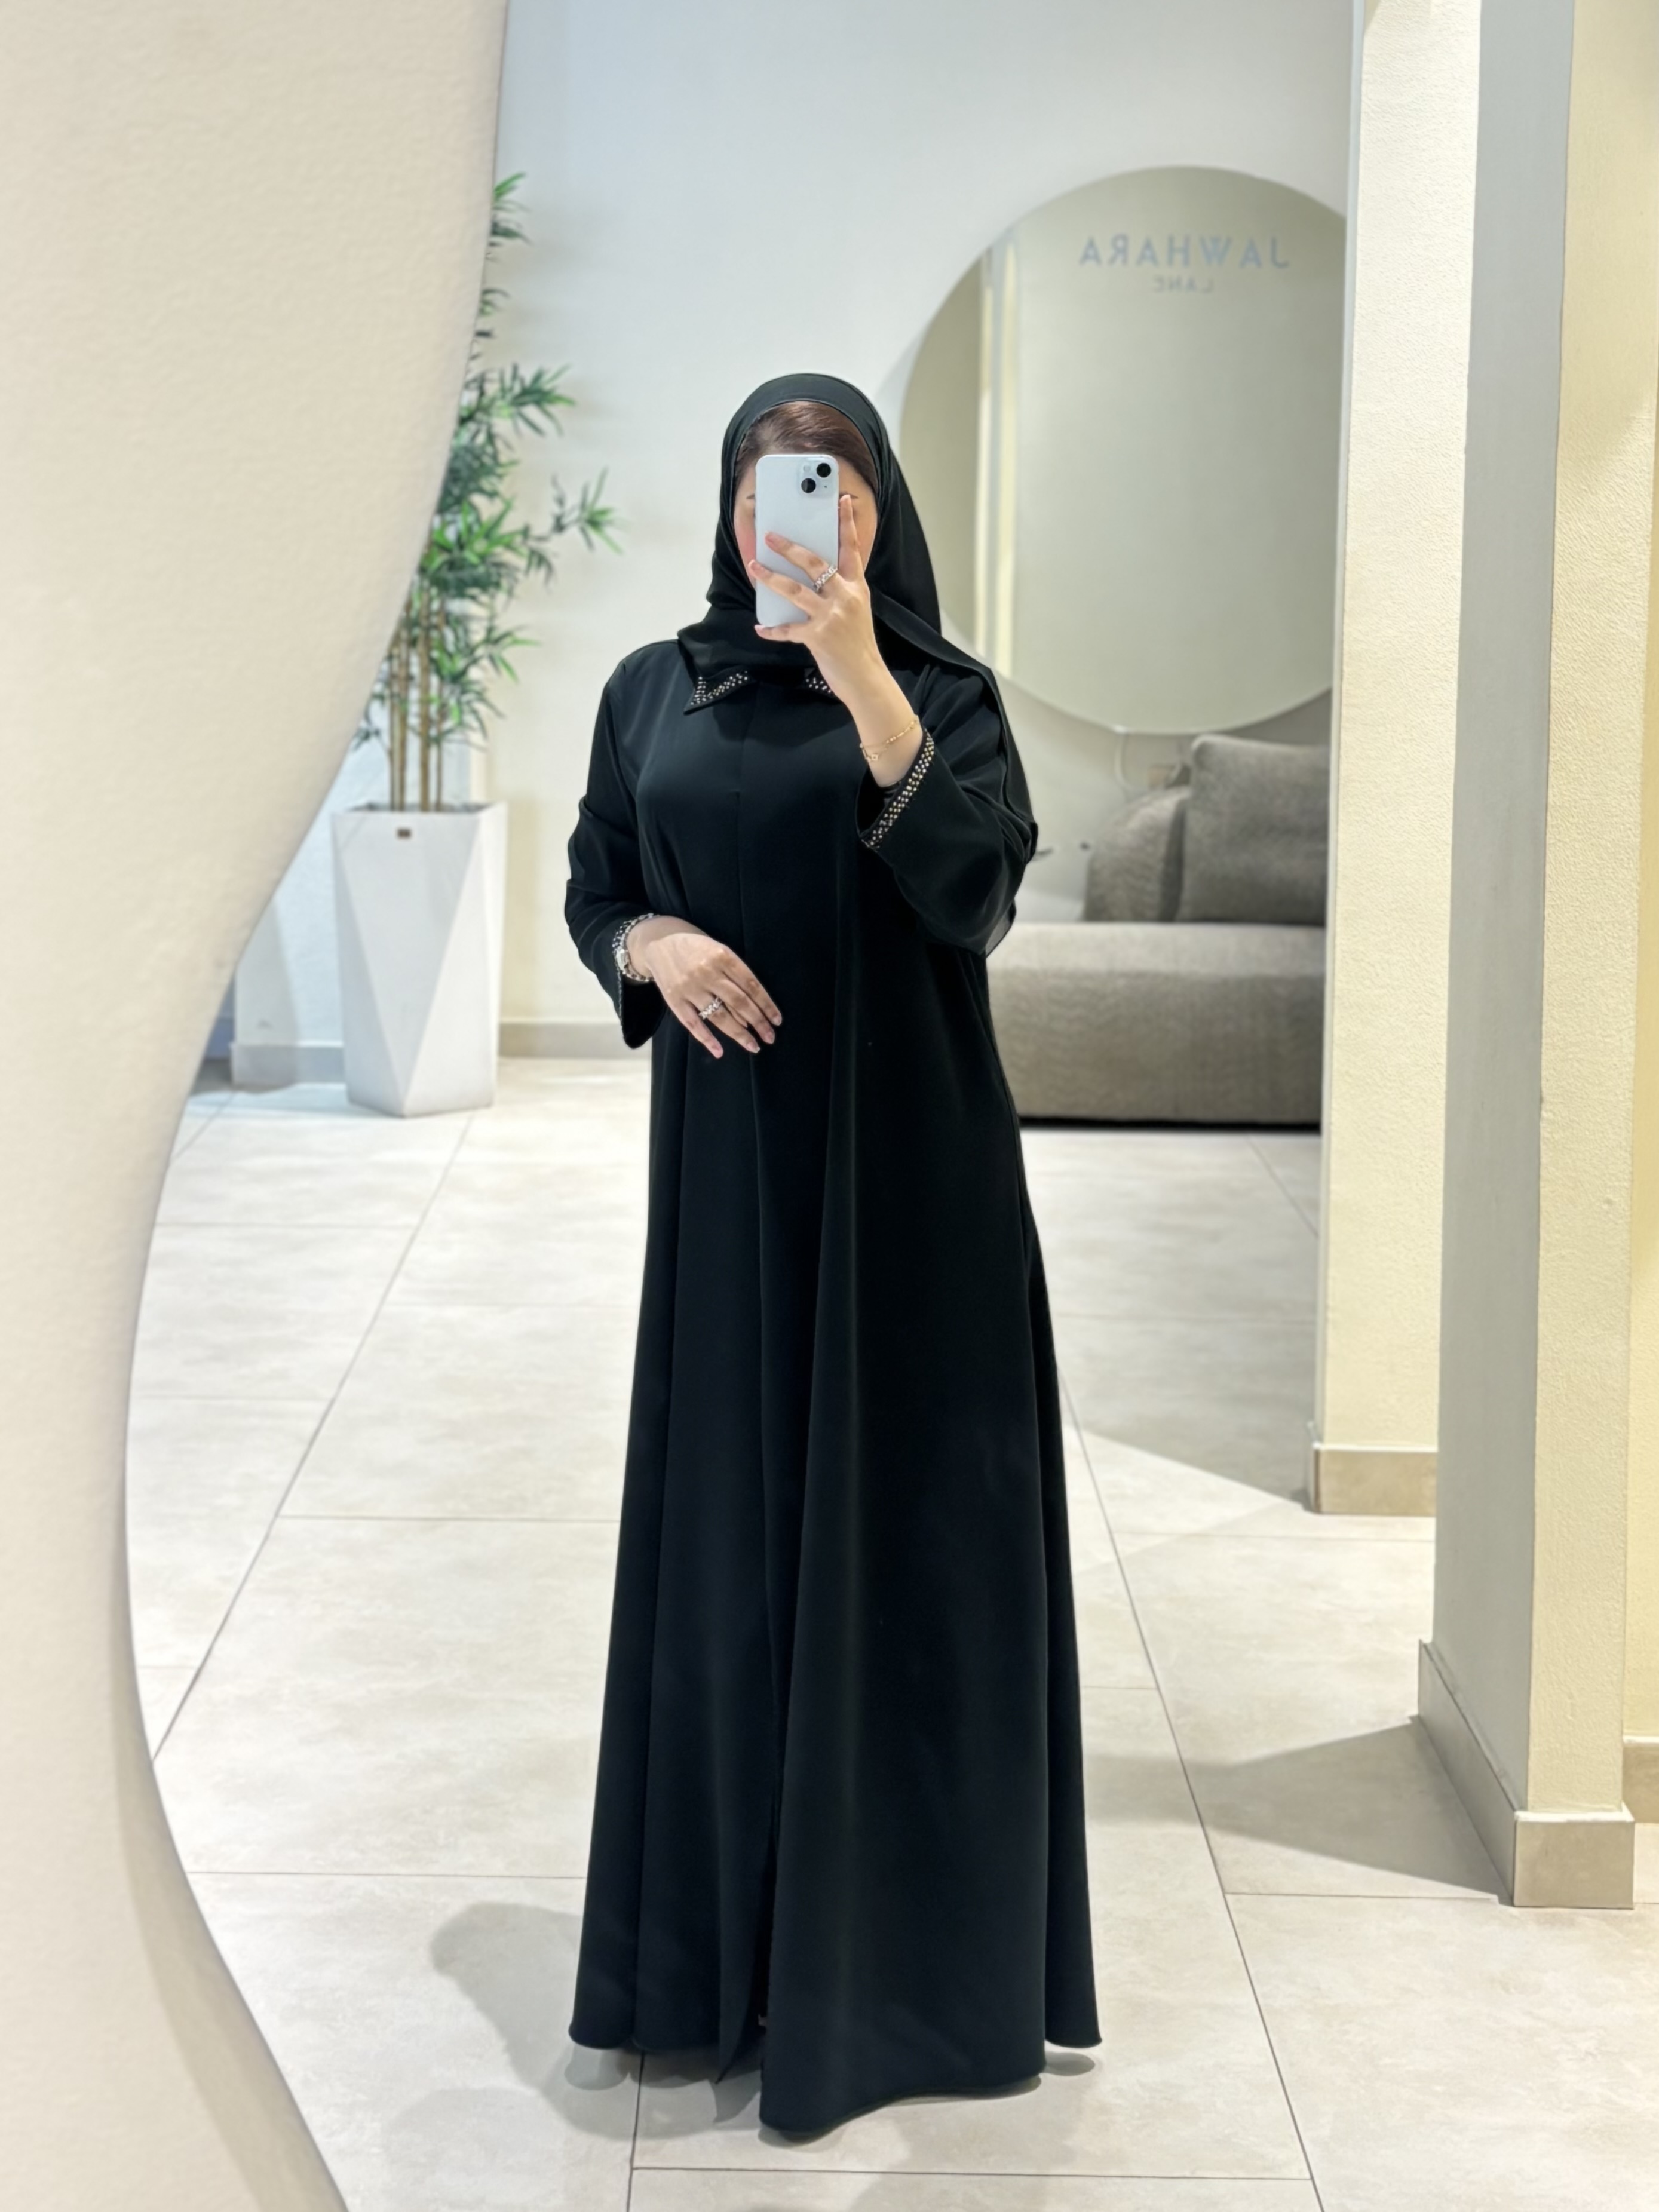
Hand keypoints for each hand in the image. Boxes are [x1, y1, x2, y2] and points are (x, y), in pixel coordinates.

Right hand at [627, 916, 780, 1059]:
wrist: (658, 940)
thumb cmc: (696, 946)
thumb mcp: (719, 949)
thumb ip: (734, 974)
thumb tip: (750, 1010)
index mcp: (723, 956)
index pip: (751, 985)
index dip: (766, 1005)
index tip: (777, 1020)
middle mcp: (707, 972)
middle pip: (739, 1002)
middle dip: (758, 1022)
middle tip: (770, 1038)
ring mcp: (689, 987)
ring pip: (719, 1016)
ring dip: (739, 1033)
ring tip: (753, 1046)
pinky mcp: (674, 999)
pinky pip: (693, 1023)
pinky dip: (706, 1039)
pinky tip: (719, 1051)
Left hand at [749, 493, 885, 704]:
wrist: (866, 678)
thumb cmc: (859, 645)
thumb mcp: (857, 612)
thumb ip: (840, 592)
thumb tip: (813, 579)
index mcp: (857, 588)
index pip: (851, 549)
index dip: (846, 524)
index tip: (841, 501)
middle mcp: (845, 597)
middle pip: (815, 563)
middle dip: (790, 548)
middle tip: (770, 537)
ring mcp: (831, 617)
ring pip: (795, 590)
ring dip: (771, 578)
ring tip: (754, 566)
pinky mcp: (818, 637)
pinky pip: (788, 629)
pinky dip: (772, 629)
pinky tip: (760, 627)